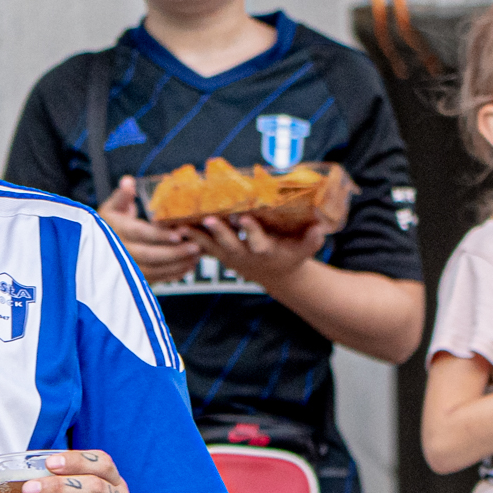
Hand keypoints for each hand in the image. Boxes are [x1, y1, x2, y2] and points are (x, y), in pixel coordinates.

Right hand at [99, 177, 199, 282]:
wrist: (96, 246)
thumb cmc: (108, 223)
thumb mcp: (112, 207)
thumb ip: (123, 196)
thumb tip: (128, 181)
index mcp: (116, 230)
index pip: (140, 233)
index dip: (160, 235)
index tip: (179, 234)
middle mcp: (119, 251)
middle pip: (150, 255)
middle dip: (175, 252)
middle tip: (196, 247)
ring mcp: (125, 268)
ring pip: (154, 270)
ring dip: (177, 265)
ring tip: (196, 257)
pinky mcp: (132, 278)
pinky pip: (154, 279)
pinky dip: (172, 275)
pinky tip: (188, 267)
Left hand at [181, 213, 326, 290]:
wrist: (275, 274)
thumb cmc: (290, 255)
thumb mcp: (304, 249)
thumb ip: (312, 239)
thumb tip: (321, 227)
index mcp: (265, 251)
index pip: (258, 242)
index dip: (251, 231)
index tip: (244, 218)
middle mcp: (244, 255)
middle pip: (229, 244)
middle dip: (218, 232)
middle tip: (207, 218)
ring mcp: (228, 256)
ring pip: (209, 246)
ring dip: (194, 236)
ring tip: (179, 225)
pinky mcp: (218, 255)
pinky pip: (200, 246)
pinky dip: (187, 238)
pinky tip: (172, 227)